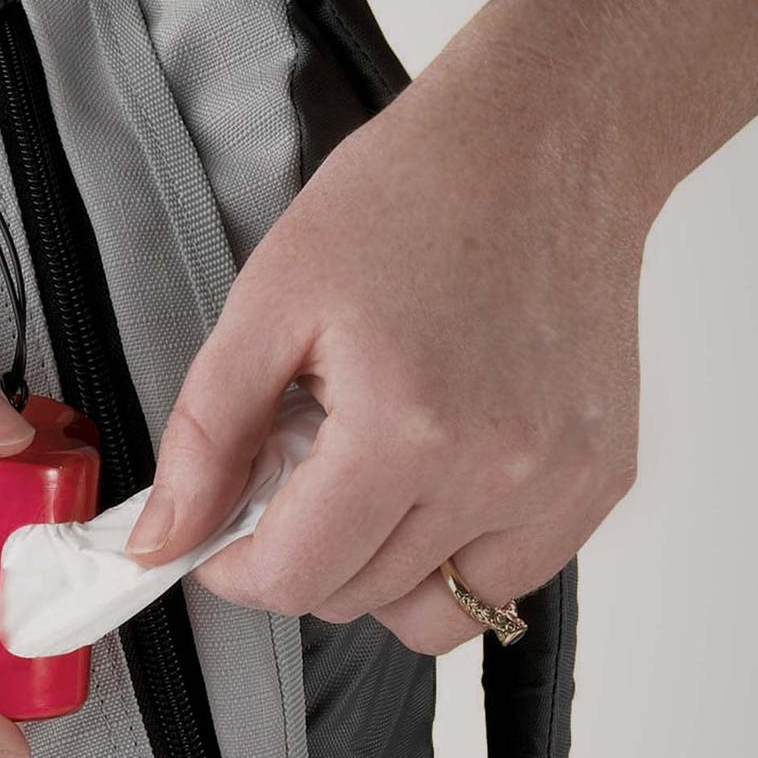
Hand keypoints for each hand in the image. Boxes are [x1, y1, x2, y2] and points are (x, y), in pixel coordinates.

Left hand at [125, 35, 644, 653]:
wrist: (545, 144)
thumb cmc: (409, 201)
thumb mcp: (268, 303)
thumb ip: (205, 438)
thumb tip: (158, 543)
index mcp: (403, 428)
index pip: (295, 579)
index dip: (235, 569)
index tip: (223, 538)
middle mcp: (494, 471)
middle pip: (355, 597)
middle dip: (300, 551)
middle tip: (301, 464)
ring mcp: (557, 483)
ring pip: (431, 612)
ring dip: (374, 569)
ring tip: (368, 475)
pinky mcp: (599, 480)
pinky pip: (505, 584)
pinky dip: (451, 560)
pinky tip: (433, 483)